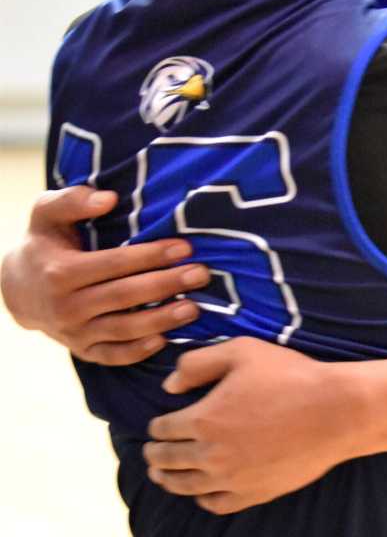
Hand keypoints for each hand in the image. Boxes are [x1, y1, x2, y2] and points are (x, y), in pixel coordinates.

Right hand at [1, 186, 209, 363]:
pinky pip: (111, 356)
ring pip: (122, 330)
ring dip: (161, 321)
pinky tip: (165, 340)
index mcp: (61, 272)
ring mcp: (73, 333)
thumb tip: (108, 199)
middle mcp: (66, 307)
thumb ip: (73, 200)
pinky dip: (137, 352)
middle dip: (166, 285)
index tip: (184, 247)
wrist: (18, 287)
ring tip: (194, 308)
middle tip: (200, 274)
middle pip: (124, 296)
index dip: (151, 255)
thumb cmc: (44, 241)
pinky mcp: (81, 349)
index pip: (114, 264)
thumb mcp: (47, 212)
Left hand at [145, 337, 367, 512]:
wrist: (333, 411)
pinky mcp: (252, 493)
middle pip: (168, 461)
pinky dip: (201, 497)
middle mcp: (211, 455)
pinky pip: (215, 503)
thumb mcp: (241, 351)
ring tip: (162, 475)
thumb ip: (197, 364)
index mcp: (204, 419)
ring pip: (185, 486)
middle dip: (154, 455)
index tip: (155, 424)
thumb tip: (169, 387)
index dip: (155, 426)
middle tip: (150, 451)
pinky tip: (200, 489)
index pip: (163, 429)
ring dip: (168, 480)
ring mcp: (231, 479)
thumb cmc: (289, 375)